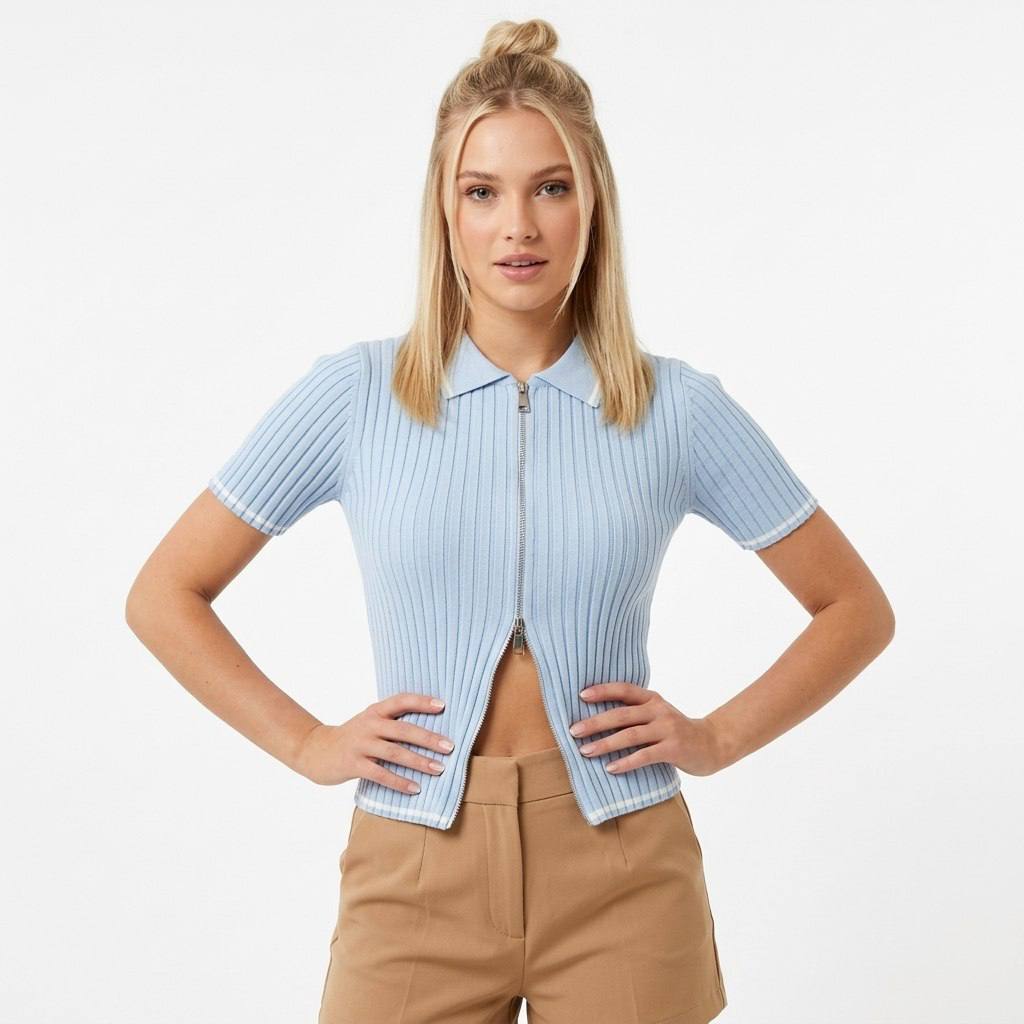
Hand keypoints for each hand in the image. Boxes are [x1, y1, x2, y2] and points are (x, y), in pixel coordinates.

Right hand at [294, 693, 455, 791]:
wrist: (315, 750)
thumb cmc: (352, 737)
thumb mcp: (370, 723)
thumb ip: (392, 723)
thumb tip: (431, 729)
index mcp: (375, 711)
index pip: (401, 700)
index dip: (422, 702)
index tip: (444, 706)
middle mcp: (369, 725)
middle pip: (403, 729)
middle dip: (429, 738)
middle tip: (450, 747)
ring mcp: (360, 745)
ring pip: (394, 753)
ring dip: (419, 762)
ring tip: (439, 769)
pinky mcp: (353, 765)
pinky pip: (380, 774)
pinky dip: (399, 782)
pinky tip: (415, 789)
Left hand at [569, 683, 725, 777]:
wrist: (713, 744)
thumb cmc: (677, 731)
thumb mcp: (658, 715)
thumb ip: (636, 713)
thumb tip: (598, 719)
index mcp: (653, 699)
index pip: (624, 689)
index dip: (603, 691)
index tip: (581, 695)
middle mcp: (659, 710)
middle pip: (622, 714)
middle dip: (595, 722)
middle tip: (574, 730)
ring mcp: (667, 729)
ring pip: (630, 735)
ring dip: (606, 744)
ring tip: (586, 751)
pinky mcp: (673, 749)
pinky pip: (645, 756)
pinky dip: (626, 762)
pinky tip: (611, 768)